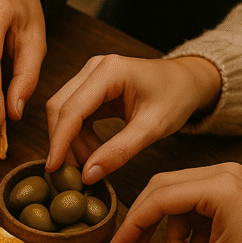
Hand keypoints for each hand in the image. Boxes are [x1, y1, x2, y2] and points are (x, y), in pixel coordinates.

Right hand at [45, 55, 221, 183]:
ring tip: (92, 163)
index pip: (71, 109)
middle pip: (59, 108)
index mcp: (110, 71)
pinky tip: (94, 152)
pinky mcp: (91, 86)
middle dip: (63, 143)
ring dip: (71, 142)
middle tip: (74, 174)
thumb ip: (120, 151)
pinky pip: (73, 113)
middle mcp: (94, 68)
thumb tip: (88, 174)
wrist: (188, 82)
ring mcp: (90, 75)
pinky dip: (78, 136)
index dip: (59, 142)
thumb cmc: (177, 97)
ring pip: (63, 112)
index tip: (54, 170)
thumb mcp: (153, 128)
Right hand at [112, 163, 241, 242]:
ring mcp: (228, 178)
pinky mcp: (231, 188)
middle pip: (162, 188)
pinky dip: (185, 226)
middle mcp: (223, 173)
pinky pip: (192, 200)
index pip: (158, 197)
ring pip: (175, 195)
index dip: (132, 224)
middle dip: (145, 222)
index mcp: (220, 186)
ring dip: (168, 227)